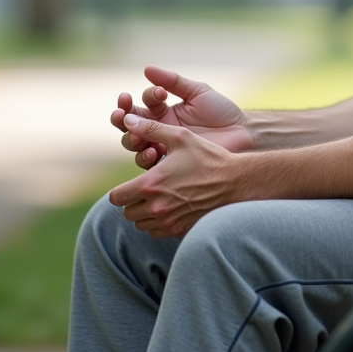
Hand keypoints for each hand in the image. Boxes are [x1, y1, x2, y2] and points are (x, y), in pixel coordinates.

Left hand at [109, 114, 239, 237]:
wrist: (236, 182)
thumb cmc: (208, 157)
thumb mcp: (181, 137)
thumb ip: (151, 128)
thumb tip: (126, 118)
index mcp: (152, 183)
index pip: (116, 197)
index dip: (119, 190)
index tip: (129, 185)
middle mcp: (157, 206)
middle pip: (127, 213)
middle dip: (132, 201)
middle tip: (146, 190)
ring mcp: (169, 221)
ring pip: (141, 225)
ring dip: (144, 213)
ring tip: (158, 199)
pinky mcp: (180, 230)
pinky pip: (156, 233)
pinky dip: (158, 224)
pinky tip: (170, 209)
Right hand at [113, 66, 252, 169]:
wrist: (241, 134)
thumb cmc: (221, 111)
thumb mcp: (197, 92)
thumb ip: (173, 81)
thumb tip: (146, 69)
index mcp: (162, 111)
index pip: (140, 104)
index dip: (142, 98)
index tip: (159, 94)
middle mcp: (157, 129)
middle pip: (128, 125)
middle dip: (122, 118)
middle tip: (122, 113)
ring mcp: (162, 147)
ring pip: (134, 145)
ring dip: (131, 139)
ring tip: (139, 136)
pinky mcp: (169, 165)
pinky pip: (149, 166)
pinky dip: (146, 159)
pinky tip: (153, 152)